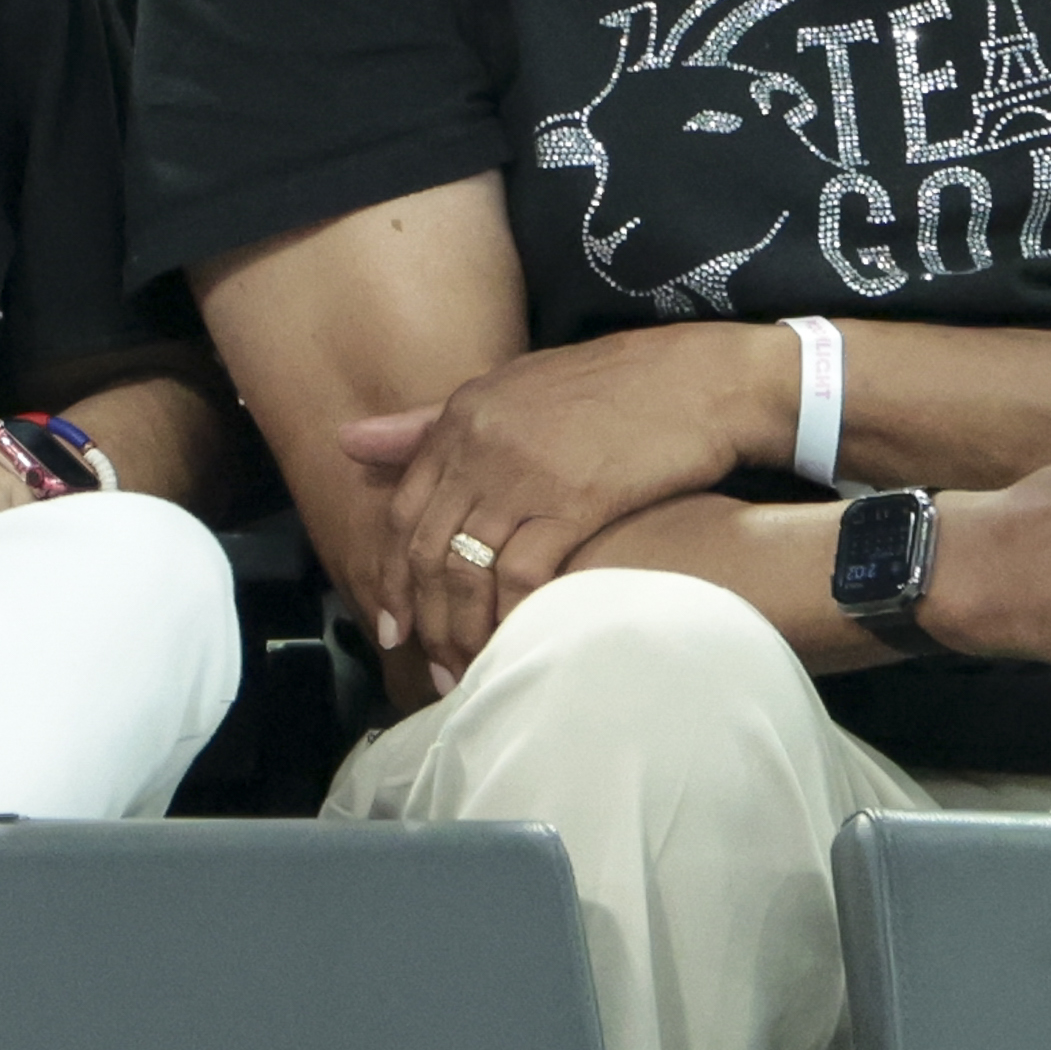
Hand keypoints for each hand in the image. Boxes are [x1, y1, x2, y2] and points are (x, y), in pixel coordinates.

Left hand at [343, 324, 783, 669]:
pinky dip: (512, 619)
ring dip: (460, 630)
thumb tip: (348, 441)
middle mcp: (480, 442)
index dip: (391, 578)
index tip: (394, 628)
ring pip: (464, 569)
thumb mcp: (514, 389)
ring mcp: (524, 471)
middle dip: (422, 619)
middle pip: (425, 548)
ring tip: (469, 671)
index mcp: (462, 414)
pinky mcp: (574, 500)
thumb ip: (429, 424)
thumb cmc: (614, 387)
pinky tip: (518, 646)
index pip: (400, 511)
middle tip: (431, 667)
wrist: (702, 378)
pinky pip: (521, 576)